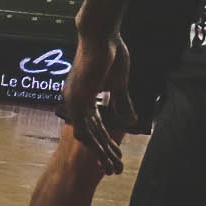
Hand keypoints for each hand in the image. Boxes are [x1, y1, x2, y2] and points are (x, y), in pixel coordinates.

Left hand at [58, 30, 134, 175]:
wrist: (103, 34)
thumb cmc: (110, 52)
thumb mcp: (119, 84)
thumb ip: (121, 103)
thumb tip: (131, 121)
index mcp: (84, 98)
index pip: (95, 127)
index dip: (106, 143)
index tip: (118, 157)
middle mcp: (75, 102)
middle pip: (90, 135)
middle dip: (103, 154)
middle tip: (114, 170)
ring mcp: (74, 101)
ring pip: (87, 136)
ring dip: (100, 153)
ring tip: (113, 167)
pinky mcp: (78, 99)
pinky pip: (85, 128)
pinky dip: (95, 143)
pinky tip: (105, 154)